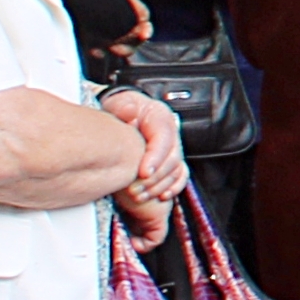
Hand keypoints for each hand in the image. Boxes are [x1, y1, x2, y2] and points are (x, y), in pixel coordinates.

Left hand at [99, 87, 188, 208]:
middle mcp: (170, 132)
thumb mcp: (119, 103)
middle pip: (172, 158)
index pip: (164, 139)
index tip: (143, 172)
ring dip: (159, 186)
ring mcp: (172, 147)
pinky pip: (180, 175)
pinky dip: (173, 187)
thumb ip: (124, 108)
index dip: (155, 158)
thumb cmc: (122, 108)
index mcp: (160, 117)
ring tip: (139, 195)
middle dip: (154, 178)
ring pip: (176, 170)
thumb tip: (130, 113)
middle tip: (135, 189)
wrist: (124, 112)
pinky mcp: (171, 159)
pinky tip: (161, 196)